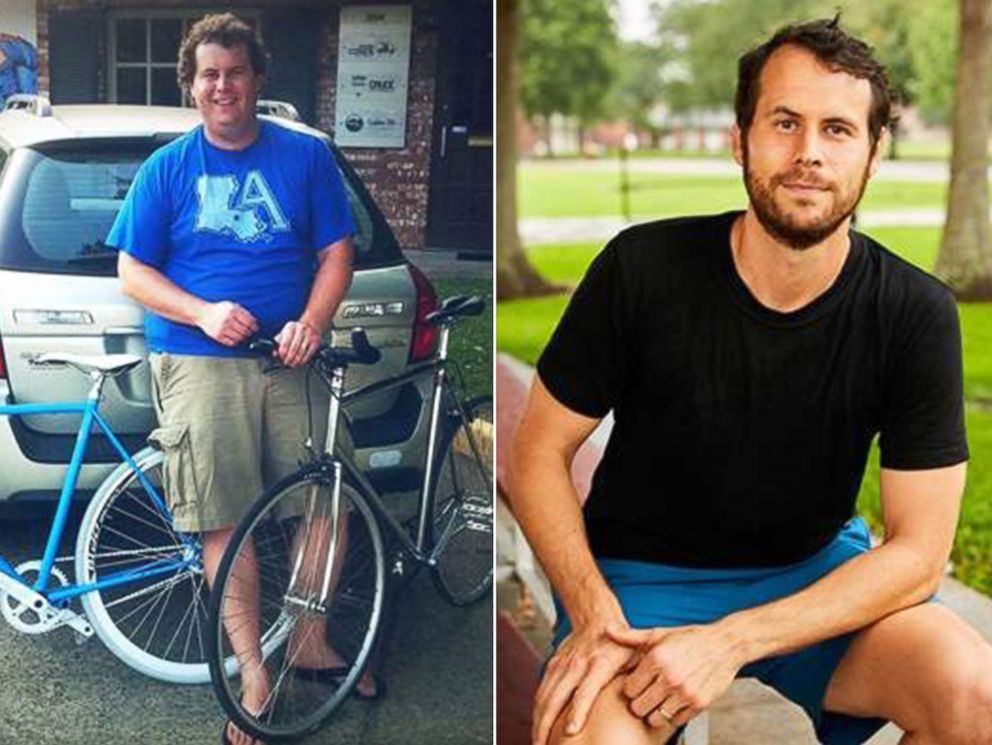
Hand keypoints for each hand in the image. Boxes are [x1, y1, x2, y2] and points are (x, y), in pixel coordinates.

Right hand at [196, 301, 257, 345]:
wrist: (203, 313)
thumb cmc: (219, 309)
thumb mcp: (232, 305)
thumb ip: (244, 312)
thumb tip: (255, 321)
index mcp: (232, 310)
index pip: (248, 322)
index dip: (254, 327)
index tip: (256, 328)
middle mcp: (227, 319)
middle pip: (245, 331)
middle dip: (250, 333)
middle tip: (250, 332)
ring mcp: (222, 328)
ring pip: (239, 338)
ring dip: (243, 338)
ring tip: (243, 335)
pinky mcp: (218, 336)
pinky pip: (231, 342)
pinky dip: (236, 342)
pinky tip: (236, 338)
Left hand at [275, 320, 321, 366]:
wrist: (310, 325)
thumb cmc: (295, 332)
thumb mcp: (285, 333)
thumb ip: (278, 342)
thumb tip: (274, 353)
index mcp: (291, 327)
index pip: (286, 340)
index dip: (283, 350)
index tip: (281, 356)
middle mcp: (301, 329)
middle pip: (294, 346)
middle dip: (289, 356)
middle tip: (286, 362)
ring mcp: (309, 335)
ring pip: (302, 350)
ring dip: (296, 359)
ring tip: (292, 363)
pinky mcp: (315, 341)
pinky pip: (309, 352)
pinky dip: (304, 359)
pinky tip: (300, 362)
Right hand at [532, 623, 636, 744]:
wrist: (594, 614)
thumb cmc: (619, 641)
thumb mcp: (635, 655)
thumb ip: (638, 677)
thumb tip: (648, 702)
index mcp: (598, 665)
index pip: (585, 691)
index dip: (578, 712)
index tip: (571, 732)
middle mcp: (576, 665)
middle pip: (556, 698)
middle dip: (547, 725)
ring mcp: (562, 664)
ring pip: (544, 696)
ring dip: (539, 721)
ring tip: (539, 741)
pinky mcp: (554, 664)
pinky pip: (542, 689)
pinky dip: (537, 709)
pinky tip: (538, 723)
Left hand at [607, 623, 743, 728]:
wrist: (725, 645)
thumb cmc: (689, 638)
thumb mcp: (658, 634)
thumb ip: (630, 636)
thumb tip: (607, 629)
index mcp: (656, 658)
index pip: (628, 689)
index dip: (631, 687)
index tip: (638, 683)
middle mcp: (670, 677)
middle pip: (638, 707)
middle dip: (640, 702)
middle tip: (647, 693)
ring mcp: (685, 693)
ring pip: (655, 718)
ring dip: (655, 711)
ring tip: (660, 699)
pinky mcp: (699, 704)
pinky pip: (676, 721)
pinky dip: (674, 714)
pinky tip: (676, 701)